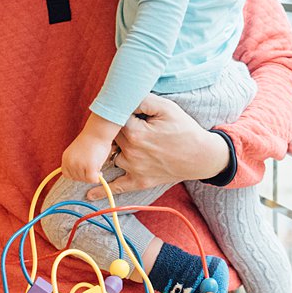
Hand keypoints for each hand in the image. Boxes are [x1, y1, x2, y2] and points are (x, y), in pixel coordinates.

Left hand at [63, 128, 115, 183]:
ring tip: (97, 166)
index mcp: (66, 158)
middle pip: (77, 178)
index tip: (84, 172)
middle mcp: (70, 162)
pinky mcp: (89, 167)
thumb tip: (82, 176)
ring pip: (85, 180)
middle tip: (93, 169)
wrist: (98, 132)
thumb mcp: (77, 152)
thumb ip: (76, 162)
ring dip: (92, 175)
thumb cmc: (91, 139)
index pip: (67, 175)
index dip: (76, 175)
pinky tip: (100, 172)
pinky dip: (97, 178)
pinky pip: (92, 179)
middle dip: (86, 175)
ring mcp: (79, 165)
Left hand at [96, 93, 227, 197]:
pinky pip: (117, 187)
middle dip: (111, 130)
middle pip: (109, 137)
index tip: (119, 108)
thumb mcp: (167, 107)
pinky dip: (102, 191)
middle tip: (116, 124)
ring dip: (110, 151)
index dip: (116, 112)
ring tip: (109, 146)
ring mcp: (133, 168)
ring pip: (111, 156)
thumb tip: (124, 98)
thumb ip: (143, 100)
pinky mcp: (139, 181)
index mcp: (135, 132)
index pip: (113, 118)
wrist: (202, 156)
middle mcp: (130, 152)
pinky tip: (89, 194)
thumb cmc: (185, 129)